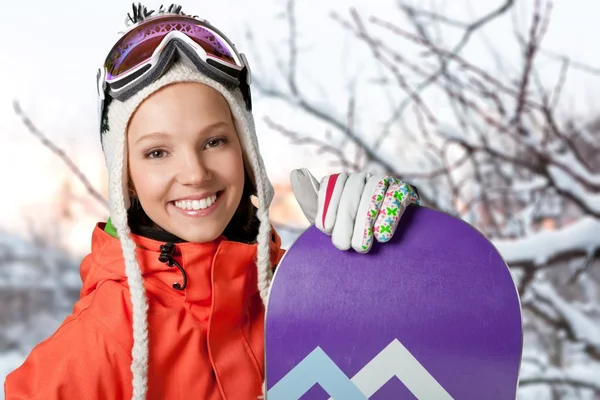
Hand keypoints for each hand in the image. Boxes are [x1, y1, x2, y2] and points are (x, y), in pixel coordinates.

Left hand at [290, 168, 418, 252]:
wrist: (390, 241)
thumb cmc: (353, 231)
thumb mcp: (330, 217)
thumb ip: (312, 201)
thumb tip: (296, 173)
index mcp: (343, 181)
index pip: (332, 183)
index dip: (327, 205)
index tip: (324, 229)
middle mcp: (364, 177)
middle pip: (352, 189)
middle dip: (346, 218)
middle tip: (343, 246)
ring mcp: (387, 182)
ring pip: (373, 193)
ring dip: (365, 221)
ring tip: (361, 247)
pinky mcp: (406, 192)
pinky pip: (397, 199)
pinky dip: (389, 218)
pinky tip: (382, 237)